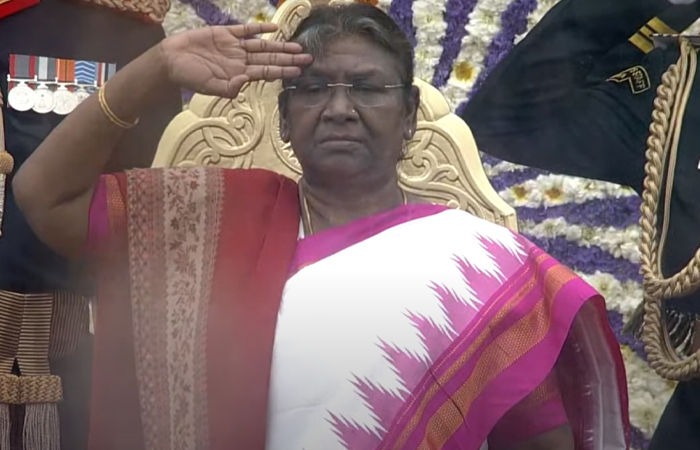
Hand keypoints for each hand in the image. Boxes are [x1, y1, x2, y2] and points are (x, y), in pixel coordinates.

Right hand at [159, 23, 311, 97]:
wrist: (171, 60)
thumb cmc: (190, 77)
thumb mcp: (210, 87)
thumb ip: (228, 88)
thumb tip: (244, 83)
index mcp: (240, 74)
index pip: (267, 72)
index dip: (283, 71)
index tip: (299, 71)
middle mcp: (241, 60)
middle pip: (270, 58)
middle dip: (289, 59)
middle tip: (309, 58)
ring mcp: (235, 46)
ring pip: (263, 45)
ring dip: (280, 45)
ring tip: (298, 46)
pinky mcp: (226, 33)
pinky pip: (246, 30)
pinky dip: (259, 29)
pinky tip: (274, 28)